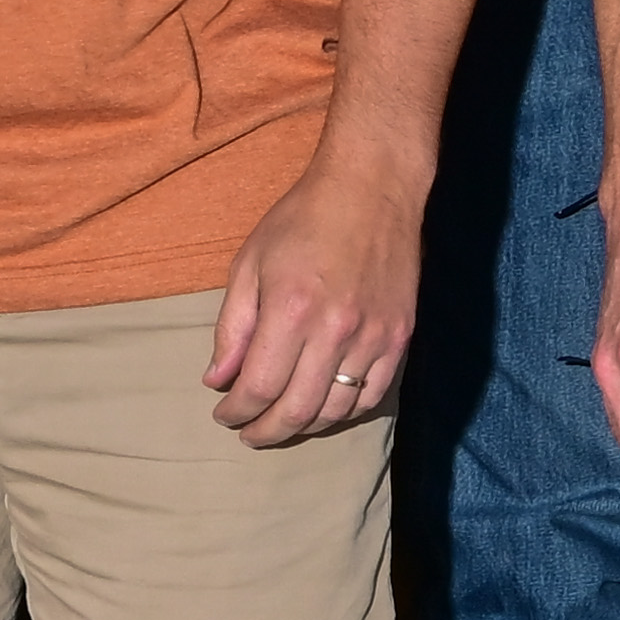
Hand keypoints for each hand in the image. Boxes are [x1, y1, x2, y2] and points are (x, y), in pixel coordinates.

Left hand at [205, 150, 424, 444]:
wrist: (374, 187)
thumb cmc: (303, 219)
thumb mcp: (250, 264)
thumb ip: (233, 327)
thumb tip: (218, 380)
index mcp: (290, 310)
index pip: (259, 388)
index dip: (236, 412)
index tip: (224, 415)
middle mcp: (335, 330)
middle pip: (297, 409)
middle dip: (266, 431)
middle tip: (249, 433)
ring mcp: (374, 335)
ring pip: (337, 410)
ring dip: (305, 425)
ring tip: (284, 422)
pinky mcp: (401, 334)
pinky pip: (374, 395)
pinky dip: (346, 411)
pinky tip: (326, 407)